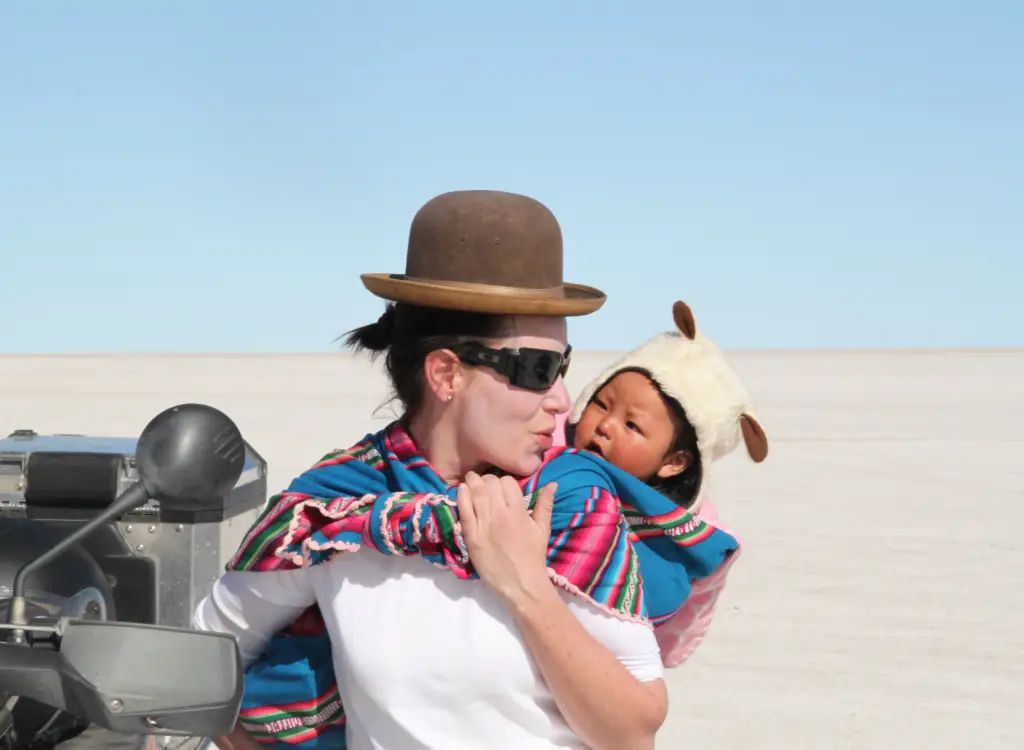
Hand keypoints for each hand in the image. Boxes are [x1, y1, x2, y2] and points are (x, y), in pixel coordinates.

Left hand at [457, 472, 557, 604]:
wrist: (521, 584)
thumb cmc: (533, 556)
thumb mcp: (542, 529)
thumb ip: (545, 504)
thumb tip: (552, 483)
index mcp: (518, 512)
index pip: (507, 482)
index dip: (505, 481)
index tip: (503, 486)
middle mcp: (499, 514)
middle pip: (489, 484)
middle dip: (488, 479)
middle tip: (486, 482)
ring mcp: (483, 525)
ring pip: (475, 493)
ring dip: (473, 482)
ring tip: (471, 479)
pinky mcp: (471, 536)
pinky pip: (463, 510)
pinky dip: (461, 496)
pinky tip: (461, 490)